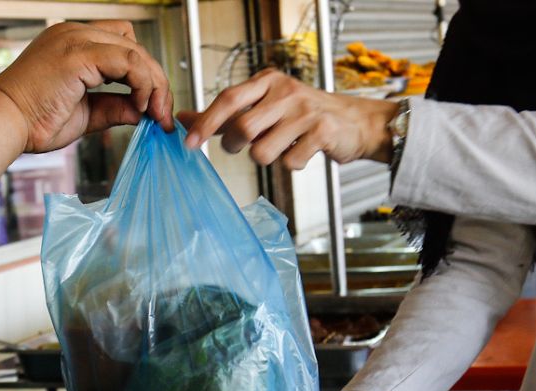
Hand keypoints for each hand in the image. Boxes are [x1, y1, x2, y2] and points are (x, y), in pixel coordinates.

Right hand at [0, 21, 172, 153]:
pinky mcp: (79, 54)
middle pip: (133, 45)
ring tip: (155, 112)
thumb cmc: (32, 121)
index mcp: (72, 43)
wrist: (3, 123)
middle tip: (162, 115)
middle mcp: (74, 33)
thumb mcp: (85, 114)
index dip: (143, 76)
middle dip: (155, 81)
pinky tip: (140, 105)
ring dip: (152, 82)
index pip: (122, 46)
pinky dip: (141, 82)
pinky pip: (128, 60)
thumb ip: (114, 107)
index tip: (153, 109)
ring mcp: (76, 39)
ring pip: (135, 50)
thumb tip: (142, 111)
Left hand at [178, 68, 398, 168]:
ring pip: (262, 152)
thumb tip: (182, 119)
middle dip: (234, 146)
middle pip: (242, 128)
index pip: (229, 99)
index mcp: (268, 81)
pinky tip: (303, 153)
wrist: (353, 122)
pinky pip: (290, 163)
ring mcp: (305, 112)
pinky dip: (292, 165)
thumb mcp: (263, 106)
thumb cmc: (300, 115)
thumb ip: (223, 115)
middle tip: (240, 147)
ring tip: (281, 147)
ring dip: (266, 158)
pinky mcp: (322, 132)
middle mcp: (286, 92)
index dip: (205, 122)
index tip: (188, 143)